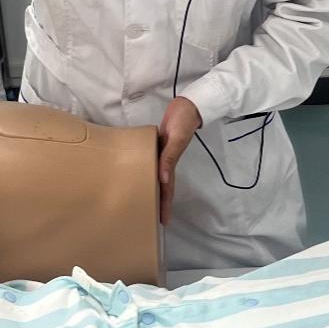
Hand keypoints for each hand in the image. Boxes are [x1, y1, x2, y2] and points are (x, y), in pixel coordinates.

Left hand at [156, 96, 201, 224]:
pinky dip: (147, 171)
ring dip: (153, 188)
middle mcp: (166, 161)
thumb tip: (163, 179)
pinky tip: (140, 173)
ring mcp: (162, 153)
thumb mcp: (177, 139)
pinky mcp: (158, 145)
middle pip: (162, 186)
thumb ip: (170, 157)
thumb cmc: (184, 122)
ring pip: (156, 175)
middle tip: (150, 217)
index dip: (166, 205)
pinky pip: (152, 162)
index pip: (168, 189)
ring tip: (145, 200)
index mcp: (171, 163)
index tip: (164, 221)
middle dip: (158, 202)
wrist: (188, 105)